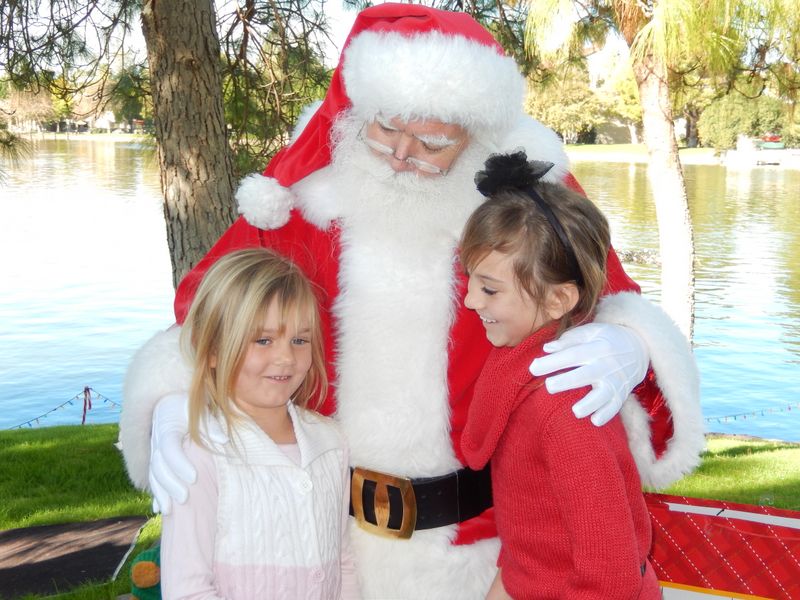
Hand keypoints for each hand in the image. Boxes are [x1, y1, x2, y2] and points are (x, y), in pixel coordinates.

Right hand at [148, 394, 226, 513]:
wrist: (169, 402)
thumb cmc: (189, 407)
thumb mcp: (200, 411)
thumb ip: (211, 425)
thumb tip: (223, 441)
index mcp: (167, 428)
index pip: (169, 449)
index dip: (179, 464)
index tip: (194, 478)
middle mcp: (156, 442)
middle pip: (158, 466)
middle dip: (170, 484)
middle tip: (185, 498)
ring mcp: (153, 451)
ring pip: (152, 475)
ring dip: (160, 493)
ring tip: (169, 511)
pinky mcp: (154, 459)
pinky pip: (152, 478)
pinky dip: (156, 493)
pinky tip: (160, 509)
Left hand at [529, 323, 647, 425]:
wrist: (640, 347)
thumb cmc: (607, 338)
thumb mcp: (591, 331)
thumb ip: (569, 339)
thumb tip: (547, 349)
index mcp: (596, 347)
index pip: (572, 355)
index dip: (553, 362)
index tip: (533, 368)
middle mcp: (606, 365)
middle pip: (585, 374)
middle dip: (567, 381)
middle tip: (549, 387)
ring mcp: (616, 381)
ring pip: (603, 395)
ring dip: (590, 404)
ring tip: (576, 411)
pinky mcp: (622, 393)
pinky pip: (615, 406)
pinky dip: (607, 414)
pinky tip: (594, 421)